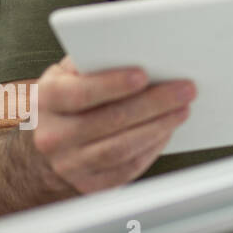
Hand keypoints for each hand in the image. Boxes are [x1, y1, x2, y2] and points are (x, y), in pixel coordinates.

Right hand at [30, 56, 195, 194]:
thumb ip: (94, 61)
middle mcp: (54, 135)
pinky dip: (152, 148)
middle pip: (110, 120)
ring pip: (120, 148)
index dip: (112, 84)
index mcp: (46, 100)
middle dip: (154, 104)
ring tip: (183, 109)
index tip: (144, 74)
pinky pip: (127, 168)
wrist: (48, 142)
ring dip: (159, 127)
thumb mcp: (69, 73)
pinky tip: (168, 130)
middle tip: (185, 89)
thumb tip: (137, 48)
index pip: (80, 93)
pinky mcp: (90, 184)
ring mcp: (70, 164)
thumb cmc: (68, 97)